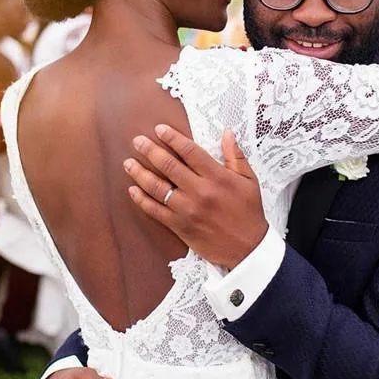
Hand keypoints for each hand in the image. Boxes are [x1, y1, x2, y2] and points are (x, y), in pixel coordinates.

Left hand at [124, 125, 267, 268]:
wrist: (247, 249)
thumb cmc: (249, 213)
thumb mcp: (249, 181)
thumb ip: (235, 156)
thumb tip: (227, 133)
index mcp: (218, 177)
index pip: (190, 151)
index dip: (172, 138)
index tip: (160, 129)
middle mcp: (200, 191)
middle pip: (169, 165)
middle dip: (150, 150)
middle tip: (137, 141)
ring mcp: (187, 209)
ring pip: (157, 187)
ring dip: (140, 173)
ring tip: (129, 163)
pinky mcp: (179, 226)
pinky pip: (155, 210)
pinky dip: (141, 199)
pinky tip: (132, 190)